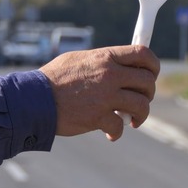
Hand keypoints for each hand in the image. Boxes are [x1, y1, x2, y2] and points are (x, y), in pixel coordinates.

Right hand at [40, 45, 159, 140]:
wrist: (34, 99)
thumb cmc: (54, 79)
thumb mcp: (78, 60)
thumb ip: (101, 61)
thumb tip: (119, 64)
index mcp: (105, 57)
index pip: (143, 54)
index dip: (153, 65)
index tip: (151, 74)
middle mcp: (109, 74)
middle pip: (147, 81)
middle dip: (149, 93)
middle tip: (140, 100)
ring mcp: (105, 96)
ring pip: (141, 105)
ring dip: (140, 115)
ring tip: (132, 121)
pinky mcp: (98, 117)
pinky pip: (120, 126)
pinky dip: (117, 132)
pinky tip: (110, 133)